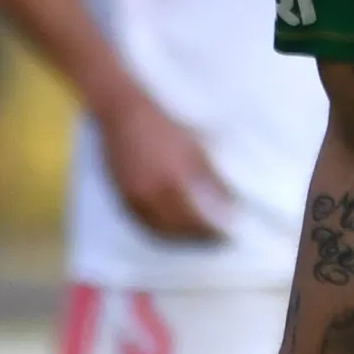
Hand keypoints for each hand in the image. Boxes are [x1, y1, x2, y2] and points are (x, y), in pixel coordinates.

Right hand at [100, 88, 234, 244]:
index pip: (196, 220)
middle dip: (198, 238)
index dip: (212, 231)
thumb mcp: (197, 149)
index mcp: (171, 183)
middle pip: (177, 230)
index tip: (229, 236)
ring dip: (179, 238)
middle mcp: (150, 196)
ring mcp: (133, 198)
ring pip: (158, 230)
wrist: (125, 113)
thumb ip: (213, 179)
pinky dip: (160, 230)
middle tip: (216, 240)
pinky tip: (174, 227)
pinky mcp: (122, 197)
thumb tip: (230, 205)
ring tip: (198, 236)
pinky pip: (143, 223)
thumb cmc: (166, 127)